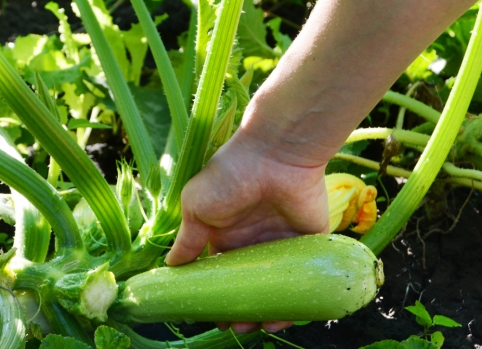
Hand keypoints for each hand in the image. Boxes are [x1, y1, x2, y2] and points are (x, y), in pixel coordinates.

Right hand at [164, 134, 329, 333]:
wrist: (276, 153)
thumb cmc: (230, 175)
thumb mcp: (197, 206)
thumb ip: (187, 239)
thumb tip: (171, 267)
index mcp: (226, 233)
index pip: (221, 273)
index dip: (216, 295)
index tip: (211, 316)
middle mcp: (255, 241)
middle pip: (250, 284)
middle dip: (242, 308)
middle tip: (236, 328)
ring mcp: (283, 243)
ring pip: (277, 286)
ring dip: (267, 310)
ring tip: (257, 328)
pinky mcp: (311, 242)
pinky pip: (305, 277)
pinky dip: (296, 300)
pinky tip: (284, 317)